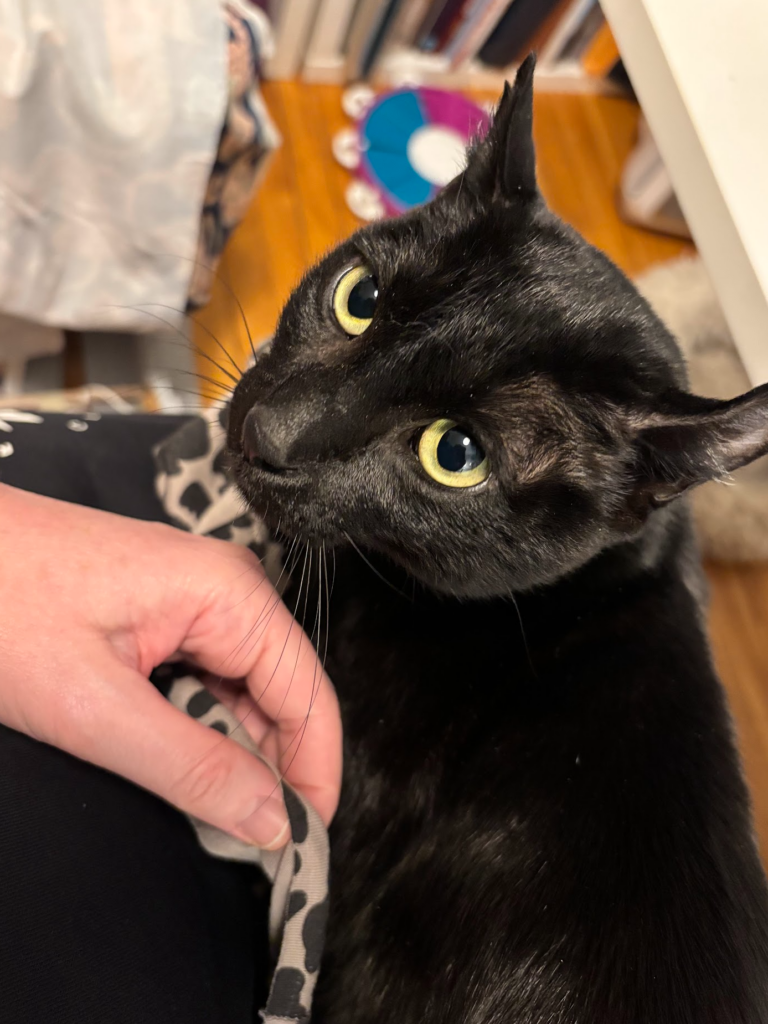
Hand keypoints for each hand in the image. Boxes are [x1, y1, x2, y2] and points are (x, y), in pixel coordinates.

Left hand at [0, 484, 340, 847]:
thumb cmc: (1, 605)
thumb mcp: (95, 706)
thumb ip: (192, 766)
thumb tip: (272, 818)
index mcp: (230, 593)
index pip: (308, 696)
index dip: (315, 774)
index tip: (306, 844)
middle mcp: (227, 589)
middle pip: (281, 695)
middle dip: (273, 770)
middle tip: (251, 844)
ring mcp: (198, 598)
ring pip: (243, 692)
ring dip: (233, 754)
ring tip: (211, 813)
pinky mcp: (169, 612)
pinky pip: (207, 679)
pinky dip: (200, 730)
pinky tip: (179, 765)